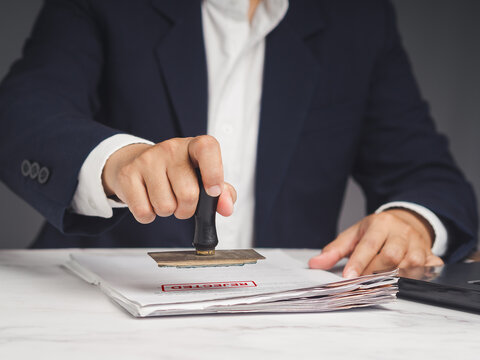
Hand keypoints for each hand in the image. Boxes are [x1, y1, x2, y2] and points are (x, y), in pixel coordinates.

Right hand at [102, 136, 236, 223]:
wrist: (136, 163)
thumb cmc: (175, 172)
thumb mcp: (202, 176)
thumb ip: (222, 192)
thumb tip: (226, 207)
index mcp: (193, 146)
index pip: (207, 148)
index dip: (214, 172)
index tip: (214, 191)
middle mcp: (171, 148)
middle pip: (188, 193)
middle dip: (187, 208)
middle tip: (182, 201)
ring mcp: (147, 159)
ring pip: (165, 206)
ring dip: (167, 211)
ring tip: (164, 197)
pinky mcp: (128, 174)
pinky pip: (144, 212)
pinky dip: (148, 215)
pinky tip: (148, 200)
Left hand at [308, 209, 443, 277]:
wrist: (404, 221)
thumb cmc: (375, 231)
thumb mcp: (353, 235)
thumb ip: (334, 250)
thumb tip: (315, 264)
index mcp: (381, 224)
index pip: (369, 245)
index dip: (359, 263)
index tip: (348, 277)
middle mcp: (401, 232)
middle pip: (392, 256)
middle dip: (376, 272)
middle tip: (362, 283)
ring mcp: (419, 244)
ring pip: (412, 264)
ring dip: (396, 277)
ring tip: (381, 284)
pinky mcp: (431, 254)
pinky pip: (431, 269)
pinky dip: (421, 277)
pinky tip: (409, 282)